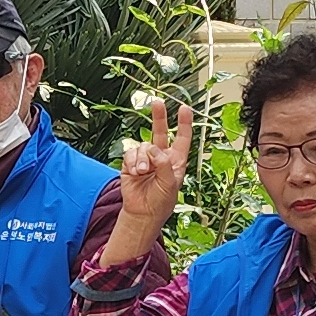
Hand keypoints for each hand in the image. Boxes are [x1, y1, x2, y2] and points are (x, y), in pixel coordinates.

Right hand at [106, 104, 193, 256]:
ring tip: (142, 172)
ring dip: (142, 159)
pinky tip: (134, 172)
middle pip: (161, 131)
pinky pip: (130, 153)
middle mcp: (160, 157)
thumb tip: (152, 149)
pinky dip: (132, 162)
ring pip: (143, 146)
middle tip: (157, 102)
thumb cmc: (161, 201)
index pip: (182, 138)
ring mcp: (145, 159)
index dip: (184, 123)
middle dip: (159, 116)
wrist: (142, 213)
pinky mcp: (130, 163)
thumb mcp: (170, 183)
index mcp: (175, 161)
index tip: (185, 109)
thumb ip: (163, 163)